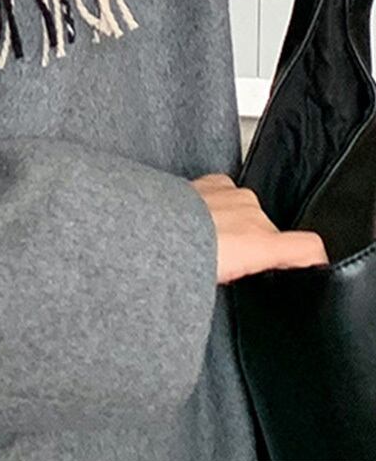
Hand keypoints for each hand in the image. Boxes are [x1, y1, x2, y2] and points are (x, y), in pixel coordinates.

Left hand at [188, 173, 328, 284]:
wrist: (150, 230)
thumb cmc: (180, 257)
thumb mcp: (220, 279)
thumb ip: (243, 271)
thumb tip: (241, 273)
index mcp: (260, 241)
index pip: (309, 247)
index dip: (311, 259)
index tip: (305, 267)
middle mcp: (252, 213)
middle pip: (268, 233)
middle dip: (253, 247)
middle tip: (227, 261)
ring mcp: (234, 193)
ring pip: (248, 214)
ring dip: (234, 225)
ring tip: (208, 239)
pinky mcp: (215, 181)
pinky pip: (228, 193)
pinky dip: (219, 204)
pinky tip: (200, 217)